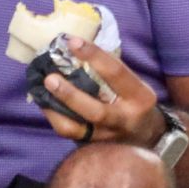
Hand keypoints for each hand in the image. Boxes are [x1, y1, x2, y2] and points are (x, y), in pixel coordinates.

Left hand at [40, 37, 164, 148]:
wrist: (147, 135)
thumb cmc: (135, 100)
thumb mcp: (134, 84)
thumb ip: (110, 71)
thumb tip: (76, 46)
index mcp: (139, 96)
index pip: (115, 72)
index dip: (93, 55)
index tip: (71, 42)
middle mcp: (125, 119)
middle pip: (96, 111)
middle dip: (70, 94)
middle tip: (50, 78)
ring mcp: (108, 136)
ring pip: (78, 128)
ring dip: (56, 109)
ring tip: (41, 92)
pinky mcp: (94, 145)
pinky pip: (70, 134)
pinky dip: (55, 118)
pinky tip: (45, 104)